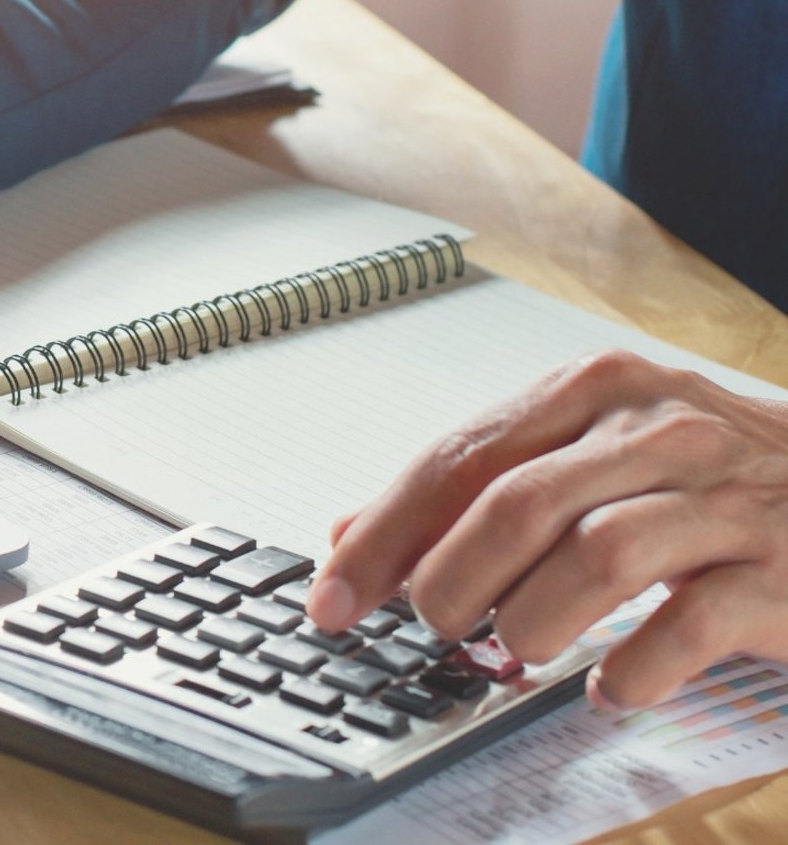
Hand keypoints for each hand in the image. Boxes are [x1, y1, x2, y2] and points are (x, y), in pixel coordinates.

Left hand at [306, 349, 787, 708]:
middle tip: (433, 626)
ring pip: (596, 556)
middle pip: (517, 503)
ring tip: (520, 650)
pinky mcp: (780, 571)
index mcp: (595, 390)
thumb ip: (479, 486)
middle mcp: (658, 428)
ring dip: (534, 620)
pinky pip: (690, 624)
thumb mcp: (593, 452)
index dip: (384, 533)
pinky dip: (634, 668)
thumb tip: (354, 535)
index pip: (460, 457)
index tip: (334, 594)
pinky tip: (611, 686)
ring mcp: (723, 497)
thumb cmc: (710, 477)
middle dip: (451, 580)